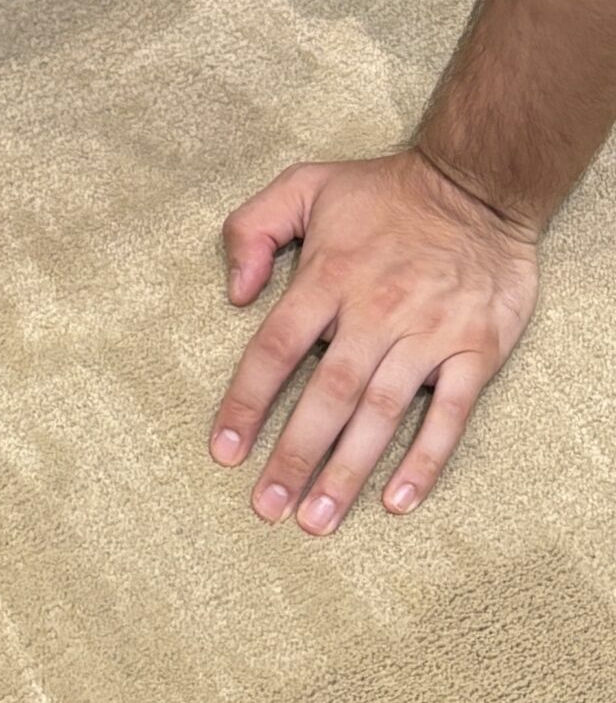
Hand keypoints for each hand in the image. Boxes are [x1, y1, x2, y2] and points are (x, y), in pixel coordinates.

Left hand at [208, 148, 540, 534]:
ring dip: (347, 471)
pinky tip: (397, 500)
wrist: (477, 188)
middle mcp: (376, 311)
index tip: (224, 450)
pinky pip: (449, 415)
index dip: (246, 402)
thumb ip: (254, 228)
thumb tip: (234, 294)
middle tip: (267, 509)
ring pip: (381, 414)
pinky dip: (424, 460)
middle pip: (326, 395)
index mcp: (329, 276)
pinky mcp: (475, 351)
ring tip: (318, 519)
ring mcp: (428, 334)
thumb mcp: (304, 184)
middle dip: (293, 456)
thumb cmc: (383, 192)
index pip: (276, 349)